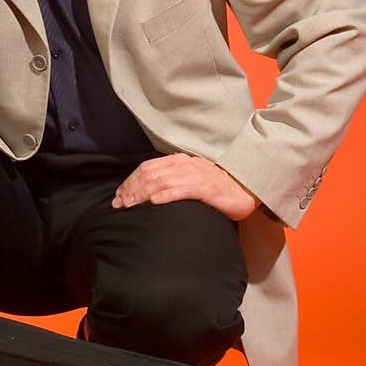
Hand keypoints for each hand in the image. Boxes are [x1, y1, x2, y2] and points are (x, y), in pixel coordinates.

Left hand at [111, 154, 259, 221]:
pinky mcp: (207, 189)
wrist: (246, 188)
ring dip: (142, 193)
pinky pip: (182, 190)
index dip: (131, 181)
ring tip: (130, 204)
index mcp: (180, 161)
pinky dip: (166, 195)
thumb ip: (172, 180)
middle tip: (119, 203)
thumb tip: (147, 191)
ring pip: (162, 181)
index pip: (148, 167)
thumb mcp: (191, 178)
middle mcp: (186, 165)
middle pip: (150, 174)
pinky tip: (154, 202)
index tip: (119, 195)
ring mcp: (196, 176)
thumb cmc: (217, 187)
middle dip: (131, 188)